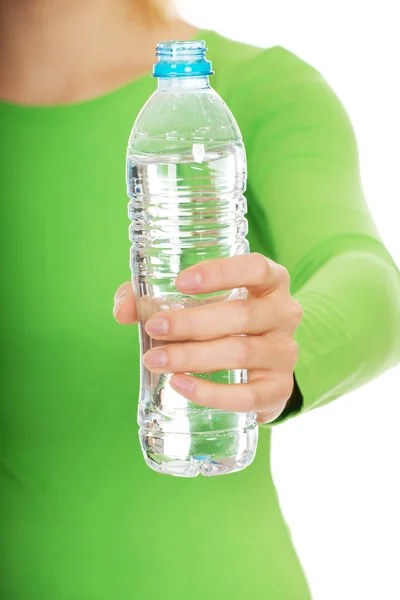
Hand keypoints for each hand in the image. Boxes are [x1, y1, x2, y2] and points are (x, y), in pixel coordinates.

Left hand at [113, 253, 302, 422]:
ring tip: (156, 360)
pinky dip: (211, 392)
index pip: (255, 268)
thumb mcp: (197, 301)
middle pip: (241, 315)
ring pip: (240, 353)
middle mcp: (285, 313)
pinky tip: (180, 385)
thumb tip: (122, 311)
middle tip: (154, 328)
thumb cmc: (222, 322)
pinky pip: (247, 395)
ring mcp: (285, 353)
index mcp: (270, 281)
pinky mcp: (278, 389)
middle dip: (192, 322)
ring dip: (193, 357)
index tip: (181, 282)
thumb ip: (154, 299)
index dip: (220, 272)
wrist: (261, 367)